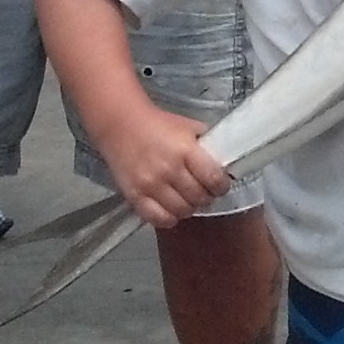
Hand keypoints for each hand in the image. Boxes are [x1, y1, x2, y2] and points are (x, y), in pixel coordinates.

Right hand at [93, 104, 231, 230]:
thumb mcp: (188, 127)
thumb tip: (222, 167)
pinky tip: (171, 209)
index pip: (213, 179)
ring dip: (189, 208)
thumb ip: (206, 146)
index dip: (221, 186)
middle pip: (199, 197)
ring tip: (187, 200)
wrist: (120, 124)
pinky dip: (169, 219)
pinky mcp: (135, 196)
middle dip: (206, 197)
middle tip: (203, 192)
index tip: (220, 185)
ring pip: (182, 211)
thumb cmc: (158, 124)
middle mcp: (170, 170)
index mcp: (186, 150)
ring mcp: (151, 185)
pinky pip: (159, 219)